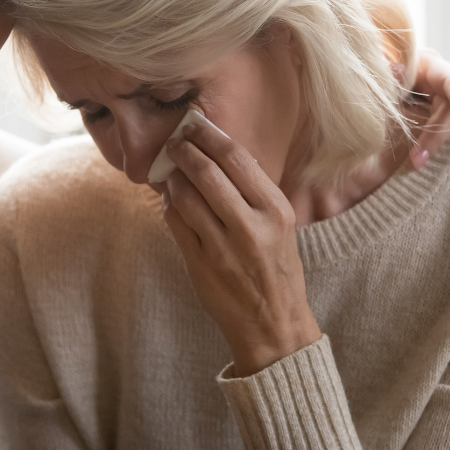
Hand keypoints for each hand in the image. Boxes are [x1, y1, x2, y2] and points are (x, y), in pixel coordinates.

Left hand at [161, 119, 320, 377]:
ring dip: (173, 179)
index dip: (210, 136)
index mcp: (275, 210)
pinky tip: (171, 202)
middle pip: (207, 173)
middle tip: (173, 142)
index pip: (237, 158)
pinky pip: (176, 224)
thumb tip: (218, 154)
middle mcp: (251, 226)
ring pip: (185, 197)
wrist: (275, 325)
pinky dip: (170, 207)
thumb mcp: (280, 225)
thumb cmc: (277, 269)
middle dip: (184, 151)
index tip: (194, 124)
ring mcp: (223, 247)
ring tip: (171, 173)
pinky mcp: (201, 265)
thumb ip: (253, 192)